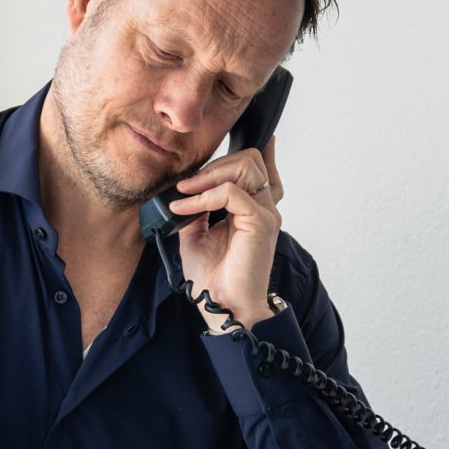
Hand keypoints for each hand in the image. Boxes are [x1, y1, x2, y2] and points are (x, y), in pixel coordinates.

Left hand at [165, 132, 282, 328]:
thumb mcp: (195, 235)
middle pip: (250, 159)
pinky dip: (204, 196)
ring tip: (184, 192)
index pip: (258, 167)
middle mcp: (264, 206)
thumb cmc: (214, 276)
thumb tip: (183, 191)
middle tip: (186, 184)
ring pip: (245, 167)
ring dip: (209, 176)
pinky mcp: (260, 222)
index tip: (223, 143)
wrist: (222, 304)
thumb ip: (196, 209)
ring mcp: (265, 213)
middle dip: (214, 164)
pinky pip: (233, 192)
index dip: (244, 152)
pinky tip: (185, 207)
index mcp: (252, 208)